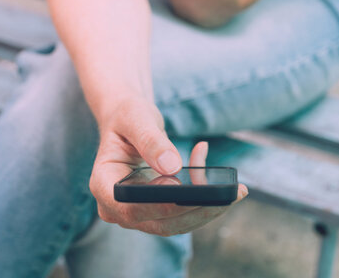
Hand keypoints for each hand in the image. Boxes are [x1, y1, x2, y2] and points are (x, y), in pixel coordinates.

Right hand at [89, 97, 247, 235]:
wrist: (129, 122)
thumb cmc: (128, 117)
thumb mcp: (136, 118)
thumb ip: (150, 141)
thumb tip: (171, 167)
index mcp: (104, 184)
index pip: (130, 206)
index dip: (160, 205)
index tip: (187, 191)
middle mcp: (117, 206)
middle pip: (159, 221)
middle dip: (197, 209)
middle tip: (229, 194)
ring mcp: (137, 212)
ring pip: (176, 223)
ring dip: (207, 208)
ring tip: (234, 189)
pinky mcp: (156, 212)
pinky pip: (184, 214)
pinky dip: (205, 201)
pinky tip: (216, 176)